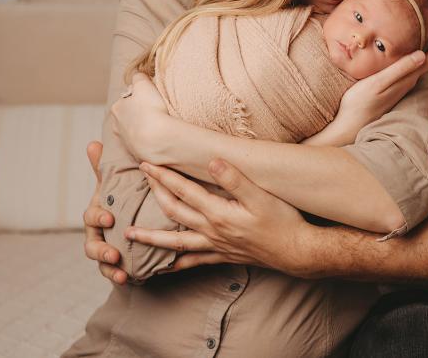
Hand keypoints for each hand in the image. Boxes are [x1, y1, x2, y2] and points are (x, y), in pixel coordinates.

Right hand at [81, 141, 128, 283]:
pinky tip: (127, 279)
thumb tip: (93, 143)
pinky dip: (118, 276)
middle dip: (100, 251)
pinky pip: (114, 272)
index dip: (98, 217)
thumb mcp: (117, 181)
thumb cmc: (123, 194)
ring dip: (108, 268)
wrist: (136, 213)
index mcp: (98, 212)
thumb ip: (104, 167)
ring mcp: (107, 248)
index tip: (109, 217)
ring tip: (119, 273)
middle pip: (92, 245)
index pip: (92, 216)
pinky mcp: (118, 261)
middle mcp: (99, 233)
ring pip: (101, 262)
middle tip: (113, 254)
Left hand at [110, 72, 172, 162]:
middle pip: (129, 115)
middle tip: (155, 111)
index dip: (140, 96)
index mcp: (116, 108)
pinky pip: (142, 142)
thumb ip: (138, 77)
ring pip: (134, 129)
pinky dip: (148, 138)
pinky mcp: (136, 153)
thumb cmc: (150, 111)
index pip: (127, 98)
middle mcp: (116, 125)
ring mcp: (126, 141)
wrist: (157, 140)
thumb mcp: (143, 85)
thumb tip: (137, 75)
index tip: (151, 98)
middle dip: (139, 113)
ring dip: (143, 126)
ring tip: (158, 125)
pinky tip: (158, 137)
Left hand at [126, 160, 316, 276]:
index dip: (163, 176)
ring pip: (175, 242)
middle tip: (140, 181)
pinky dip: (176, 264)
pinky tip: (165, 267)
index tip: (146, 163)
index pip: (184, 190)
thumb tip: (211, 161)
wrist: (297, 252)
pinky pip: (193, 262)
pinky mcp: (223, 256)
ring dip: (151, 237)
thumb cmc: (283, 221)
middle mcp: (212, 231)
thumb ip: (235, 179)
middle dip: (154, 194)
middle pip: (174, 211)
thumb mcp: (262, 195)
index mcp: (218, 213)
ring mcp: (216, 246)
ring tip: (130, 235)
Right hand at [336, 25, 427, 128]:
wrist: (350, 124)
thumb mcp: (379, 82)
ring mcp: (401, 85)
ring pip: (420, 63)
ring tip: (418, 30)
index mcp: (408, 79)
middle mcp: (408, 82)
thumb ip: (400, 69)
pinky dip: (412, 55)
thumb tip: (422, 54)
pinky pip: (409, 68)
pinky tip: (402, 48)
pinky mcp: (393, 87)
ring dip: (424, 47)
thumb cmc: (361, 102)